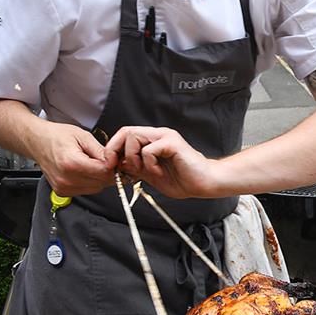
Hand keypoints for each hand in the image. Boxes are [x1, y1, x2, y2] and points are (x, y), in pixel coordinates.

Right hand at [30, 123, 116, 195]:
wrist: (37, 141)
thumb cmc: (56, 136)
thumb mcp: (83, 136)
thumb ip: (101, 151)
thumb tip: (115, 161)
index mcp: (71, 163)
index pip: (104, 172)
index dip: (113, 165)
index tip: (114, 158)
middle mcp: (66, 179)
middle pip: (101, 182)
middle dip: (109, 171)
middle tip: (107, 160)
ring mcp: (63, 187)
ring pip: (96, 188)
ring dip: (100, 178)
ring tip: (93, 163)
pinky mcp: (62, 192)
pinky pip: (87, 190)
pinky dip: (91, 182)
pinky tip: (86, 170)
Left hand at [105, 126, 220, 198]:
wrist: (204, 183)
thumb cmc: (183, 179)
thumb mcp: (151, 174)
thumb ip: (136, 167)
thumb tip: (117, 164)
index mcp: (153, 140)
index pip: (125, 134)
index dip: (113, 148)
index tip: (111, 165)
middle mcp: (158, 134)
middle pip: (126, 131)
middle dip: (116, 151)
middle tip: (120, 167)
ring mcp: (166, 137)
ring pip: (134, 137)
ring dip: (134, 158)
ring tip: (146, 171)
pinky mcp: (172, 143)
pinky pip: (148, 150)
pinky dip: (149, 164)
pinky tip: (158, 172)